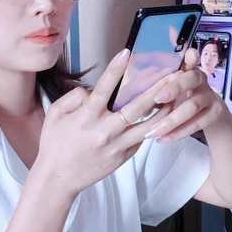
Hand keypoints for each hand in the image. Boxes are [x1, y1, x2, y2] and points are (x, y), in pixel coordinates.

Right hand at [33, 49, 174, 196]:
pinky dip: (153, 127)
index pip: (104, 88)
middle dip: (154, 88)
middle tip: (170, 73)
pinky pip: (141, 139)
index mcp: (86, 117)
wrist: (58, 178)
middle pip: (136, 106)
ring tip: (177, 95)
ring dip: (163, 110)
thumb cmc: (55, 143)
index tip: (127, 52)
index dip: (115, 69)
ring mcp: (116, 145)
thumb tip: (91, 90)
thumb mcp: (55, 115)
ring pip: (147, 125)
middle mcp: (105, 131)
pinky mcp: (123, 157)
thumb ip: (73, 97)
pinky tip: (165, 116)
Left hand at [144, 47, 228, 141]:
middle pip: (191, 79)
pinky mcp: (216, 114)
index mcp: (188, 70)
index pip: (187, 59)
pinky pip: (198, 123)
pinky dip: (179, 132)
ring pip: (192, 105)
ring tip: (153, 130)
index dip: (186, 57)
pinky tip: (163, 138)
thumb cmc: (183, 101)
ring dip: (171, 119)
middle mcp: (201, 81)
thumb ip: (155, 85)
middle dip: (173, 88)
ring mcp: (210, 97)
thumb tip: (129, 84)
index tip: (184, 55)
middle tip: (156, 98)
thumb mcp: (170, 91)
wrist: (212, 119)